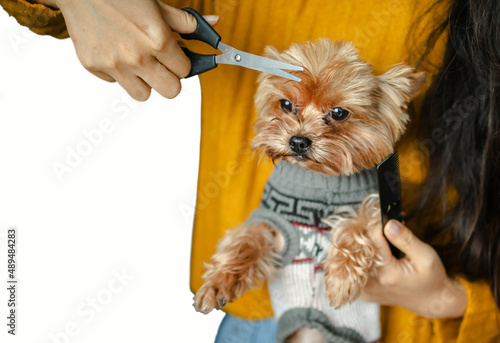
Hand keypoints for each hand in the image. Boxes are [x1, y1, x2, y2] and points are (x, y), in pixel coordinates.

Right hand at [39, 0, 217, 100]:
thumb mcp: (156, 3)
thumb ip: (184, 21)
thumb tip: (212, 25)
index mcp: (157, 40)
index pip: (185, 71)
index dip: (182, 63)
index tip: (176, 57)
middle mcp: (137, 57)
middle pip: (170, 91)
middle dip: (170, 79)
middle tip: (162, 65)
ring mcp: (114, 65)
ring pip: (143, 94)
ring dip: (145, 81)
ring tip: (139, 62)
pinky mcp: (94, 67)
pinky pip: (116, 83)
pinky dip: (119, 73)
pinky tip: (116, 52)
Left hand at [360, 220, 466, 318]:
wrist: (430, 301)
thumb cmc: (431, 278)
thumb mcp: (426, 256)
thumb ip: (405, 239)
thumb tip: (388, 224)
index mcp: (388, 273)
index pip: (373, 239)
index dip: (379, 226)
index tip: (388, 221)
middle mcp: (373, 283)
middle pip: (361, 249)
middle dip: (371, 236)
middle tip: (384, 232)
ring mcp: (366, 290)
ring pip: (355, 259)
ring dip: (366, 248)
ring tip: (381, 245)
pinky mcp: (364, 293)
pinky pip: (355, 271)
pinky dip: (363, 261)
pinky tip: (375, 258)